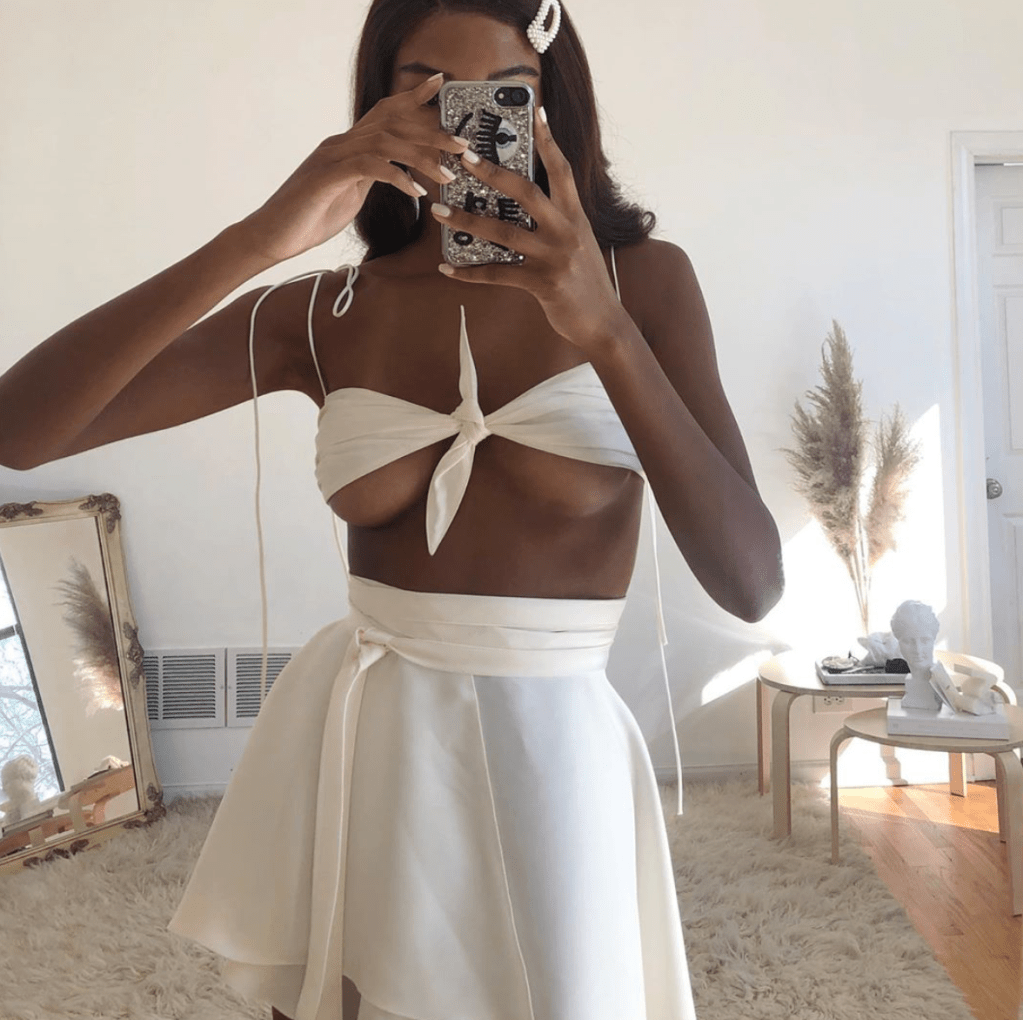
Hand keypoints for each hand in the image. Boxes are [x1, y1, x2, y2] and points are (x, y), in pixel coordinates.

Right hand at [238, 74, 468, 263]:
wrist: (271, 235)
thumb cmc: (309, 218)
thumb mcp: (350, 195)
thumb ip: (371, 179)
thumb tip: (397, 175)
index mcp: (347, 146)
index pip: (384, 112)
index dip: (412, 97)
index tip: (439, 85)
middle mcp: (340, 143)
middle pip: (392, 122)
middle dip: (430, 130)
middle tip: (461, 145)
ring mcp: (332, 157)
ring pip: (385, 141)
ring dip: (421, 156)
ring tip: (447, 174)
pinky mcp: (327, 176)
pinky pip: (369, 167)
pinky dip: (397, 177)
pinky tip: (416, 193)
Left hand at [430, 106, 624, 350]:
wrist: (602, 322)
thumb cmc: (584, 280)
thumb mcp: (577, 242)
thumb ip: (556, 221)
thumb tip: (521, 203)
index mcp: (576, 216)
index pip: (562, 170)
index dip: (548, 140)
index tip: (536, 110)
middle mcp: (566, 231)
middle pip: (527, 192)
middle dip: (493, 172)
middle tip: (463, 156)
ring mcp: (554, 257)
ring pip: (503, 233)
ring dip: (466, 221)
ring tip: (437, 210)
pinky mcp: (542, 283)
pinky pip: (498, 274)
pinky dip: (469, 272)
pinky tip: (447, 268)